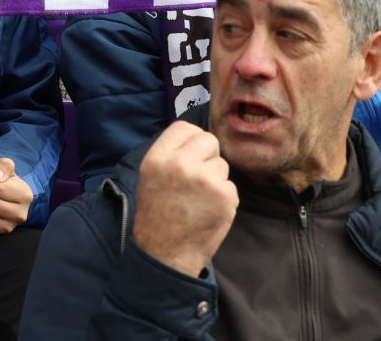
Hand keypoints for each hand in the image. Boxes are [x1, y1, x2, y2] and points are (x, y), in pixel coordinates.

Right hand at [130, 120, 237, 276]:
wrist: (165, 253)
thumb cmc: (156, 214)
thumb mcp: (150, 176)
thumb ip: (170, 154)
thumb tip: (195, 139)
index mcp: (158, 157)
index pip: (185, 127)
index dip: (192, 138)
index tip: (192, 152)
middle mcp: (182, 164)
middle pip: (209, 140)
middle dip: (207, 156)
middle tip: (198, 177)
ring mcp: (206, 180)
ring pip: (222, 165)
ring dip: (216, 179)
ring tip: (199, 199)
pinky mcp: (225, 198)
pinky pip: (230, 187)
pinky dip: (224, 198)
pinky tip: (209, 210)